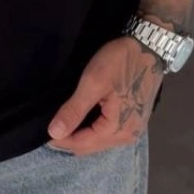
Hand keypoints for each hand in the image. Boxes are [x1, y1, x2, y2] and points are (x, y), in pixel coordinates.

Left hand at [47, 36, 163, 155]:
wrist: (149, 46)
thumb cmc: (120, 62)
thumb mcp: (92, 83)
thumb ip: (74, 110)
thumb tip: (54, 133)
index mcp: (117, 130)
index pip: (80, 145)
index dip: (59, 138)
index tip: (43, 127)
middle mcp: (128, 136)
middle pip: (89, 147)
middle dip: (69, 138)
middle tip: (53, 121)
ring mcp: (133, 130)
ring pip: (98, 141)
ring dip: (81, 134)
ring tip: (66, 118)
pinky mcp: (134, 121)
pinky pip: (108, 133)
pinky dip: (93, 128)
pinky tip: (83, 116)